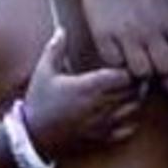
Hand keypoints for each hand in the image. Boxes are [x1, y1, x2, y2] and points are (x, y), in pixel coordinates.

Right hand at [23, 29, 141, 157]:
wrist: (32, 136)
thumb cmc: (39, 102)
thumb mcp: (43, 72)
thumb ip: (55, 49)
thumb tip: (62, 30)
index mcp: (89, 87)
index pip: (124, 75)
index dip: (128, 69)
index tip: (124, 64)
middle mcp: (101, 105)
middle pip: (133, 91)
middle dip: (135, 82)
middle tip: (132, 76)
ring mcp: (103, 123)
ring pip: (133, 109)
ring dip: (134, 99)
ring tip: (129, 92)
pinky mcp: (102, 138)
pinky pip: (127, 130)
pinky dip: (130, 121)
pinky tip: (123, 114)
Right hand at [76, 0, 167, 76]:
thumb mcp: (161, 2)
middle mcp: (150, 28)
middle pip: (165, 66)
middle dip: (161, 68)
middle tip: (151, 60)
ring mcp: (126, 33)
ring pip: (141, 70)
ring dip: (137, 68)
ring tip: (132, 58)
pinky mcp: (104, 35)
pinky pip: (114, 62)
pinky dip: (115, 60)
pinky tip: (115, 50)